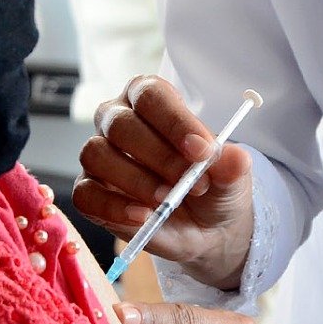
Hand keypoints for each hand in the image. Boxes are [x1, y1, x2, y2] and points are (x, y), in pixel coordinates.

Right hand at [74, 75, 253, 288]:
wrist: (206, 228)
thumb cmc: (212, 186)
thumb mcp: (231, 177)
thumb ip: (231, 165)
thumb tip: (236, 158)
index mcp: (151, 101)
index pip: (151, 96)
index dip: (174, 121)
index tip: (201, 150)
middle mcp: (118, 120)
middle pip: (121, 124)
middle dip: (159, 156)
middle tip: (193, 183)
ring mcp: (100, 156)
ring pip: (97, 155)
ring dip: (136, 180)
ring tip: (167, 200)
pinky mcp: (89, 191)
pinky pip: (86, 194)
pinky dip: (114, 207)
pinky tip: (143, 216)